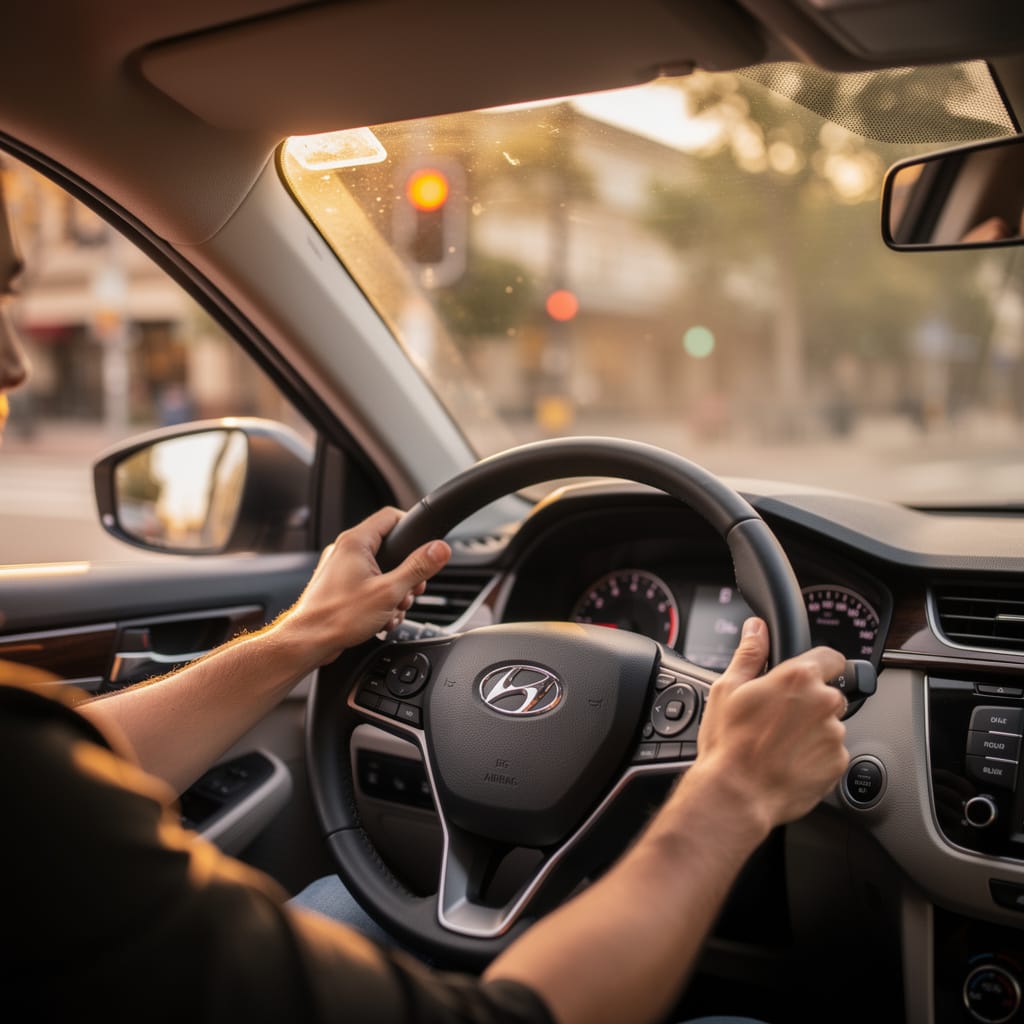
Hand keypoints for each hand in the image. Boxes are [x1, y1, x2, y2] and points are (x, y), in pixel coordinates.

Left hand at [275, 507, 449, 668]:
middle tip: (409, 591)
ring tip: (392, 610)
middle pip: (390, 549)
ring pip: (381, 571)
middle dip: (406, 574)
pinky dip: (380, 601)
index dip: (413, 529)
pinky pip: (369, 585)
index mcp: (355, 542)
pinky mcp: (339, 586)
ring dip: (394, 593)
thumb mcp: (389, 591)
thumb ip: (417, 568)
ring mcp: (340, 569)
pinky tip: (381, 618)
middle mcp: (345, 550)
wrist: (308, 642)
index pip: (391, 516)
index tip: (426, 546)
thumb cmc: (338, 617)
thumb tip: (440, 549)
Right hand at [691, 617, 848, 832]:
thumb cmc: (728, 743)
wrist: (736, 795)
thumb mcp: (728, 689)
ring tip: (779, 745)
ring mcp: (834, 735)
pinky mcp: (837, 764)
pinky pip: (830, 753)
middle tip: (777, 718)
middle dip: (808, 702)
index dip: (818, 664)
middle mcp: (823, 703)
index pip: (830, 657)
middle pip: (827, 693)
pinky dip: (814, 756)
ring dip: (811, 730)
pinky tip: (788, 762)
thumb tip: (756, 628)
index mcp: (798, 678)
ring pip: (828, 725)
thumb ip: (750, 653)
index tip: (806, 675)